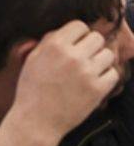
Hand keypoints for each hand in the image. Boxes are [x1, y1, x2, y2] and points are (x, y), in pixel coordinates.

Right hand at [0, 20, 120, 145]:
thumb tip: (63, 30)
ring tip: (89, 70)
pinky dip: (106, 77)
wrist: (37, 119)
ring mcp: (87, 73)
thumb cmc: (32, 89)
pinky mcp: (98, 89)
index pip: (79, 25)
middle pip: (97, 38)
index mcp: (54, 45)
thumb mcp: (32, 59)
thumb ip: (47, 41)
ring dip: (100, 61)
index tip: (76, 43)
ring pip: (108, 54)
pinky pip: (113, 74)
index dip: (78, 33)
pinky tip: (93, 82)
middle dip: (91, 46)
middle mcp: (73, 56)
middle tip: (84, 57)